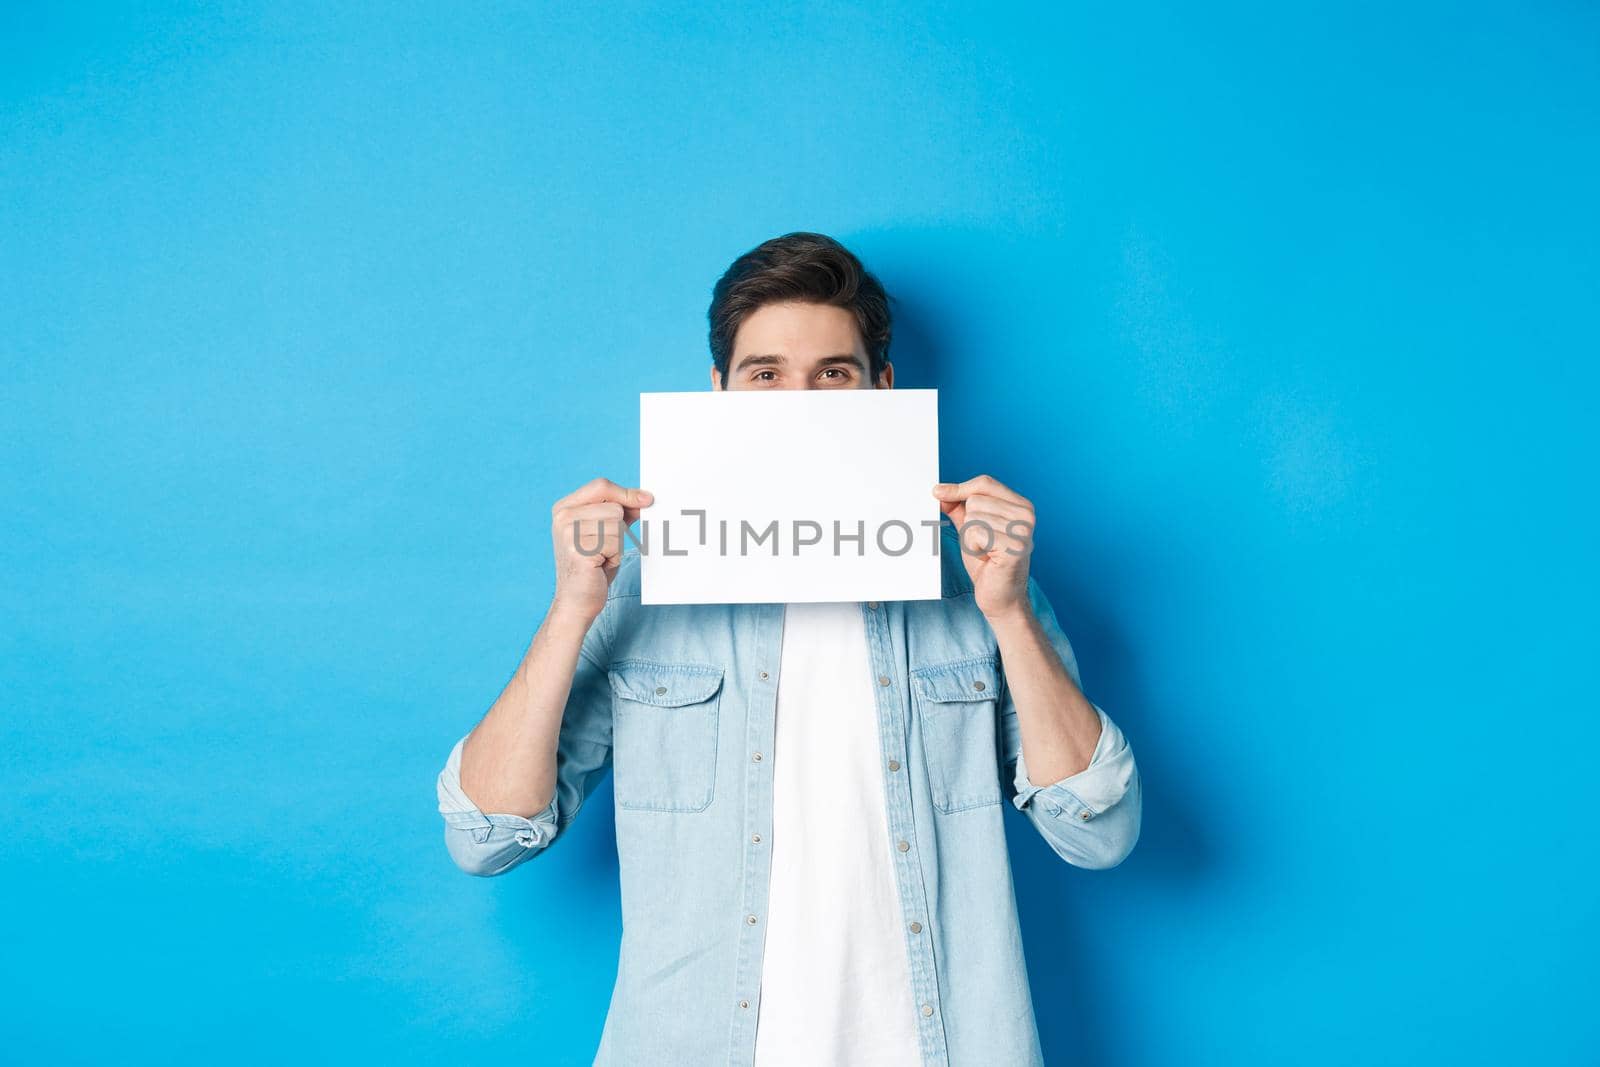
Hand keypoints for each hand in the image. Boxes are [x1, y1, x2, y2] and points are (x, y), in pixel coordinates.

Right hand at [550, 478, 652, 624]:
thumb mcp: (605, 532)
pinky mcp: (578, 550)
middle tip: (604, 547)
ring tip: (601, 557)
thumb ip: (620, 512)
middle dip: (620, 529)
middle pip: (614, 507)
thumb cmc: (593, 566)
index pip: (601, 486)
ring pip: (617, 525)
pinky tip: (600, 565)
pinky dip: (614, 556)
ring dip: (617, 544)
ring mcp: (568, 533)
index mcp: (565, 507)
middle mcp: (563, 516)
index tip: (647, 500)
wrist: (576, 600)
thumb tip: (644, 498)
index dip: (627, 493)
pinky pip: (614, 543)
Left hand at [932, 475, 1035, 622]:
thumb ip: (959, 508)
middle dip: (969, 524)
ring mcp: (1023, 530)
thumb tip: (939, 492)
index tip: (937, 492)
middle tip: (983, 544)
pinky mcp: (1014, 547)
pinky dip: (973, 548)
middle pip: (975, 500)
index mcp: (1021, 505)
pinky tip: (987, 559)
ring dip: (971, 538)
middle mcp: (1027, 514)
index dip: (959, 488)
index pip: (984, 483)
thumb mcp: (971, 529)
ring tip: (986, 552)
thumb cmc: (988, 563)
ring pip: (973, 517)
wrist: (1000, 597)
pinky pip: (976, 533)